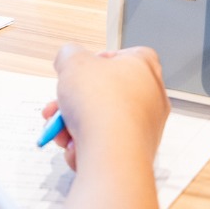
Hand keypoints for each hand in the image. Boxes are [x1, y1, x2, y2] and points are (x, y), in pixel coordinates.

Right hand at [43, 44, 168, 174]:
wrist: (113, 155)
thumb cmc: (105, 107)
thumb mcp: (73, 63)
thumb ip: (68, 54)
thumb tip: (68, 59)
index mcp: (144, 67)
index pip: (120, 56)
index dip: (93, 63)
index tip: (78, 72)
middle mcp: (150, 95)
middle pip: (104, 93)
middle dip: (74, 102)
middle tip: (59, 107)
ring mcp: (144, 125)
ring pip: (101, 120)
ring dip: (75, 125)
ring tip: (62, 130)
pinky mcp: (135, 151)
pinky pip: (105, 144)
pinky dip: (86, 146)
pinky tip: (77, 148)